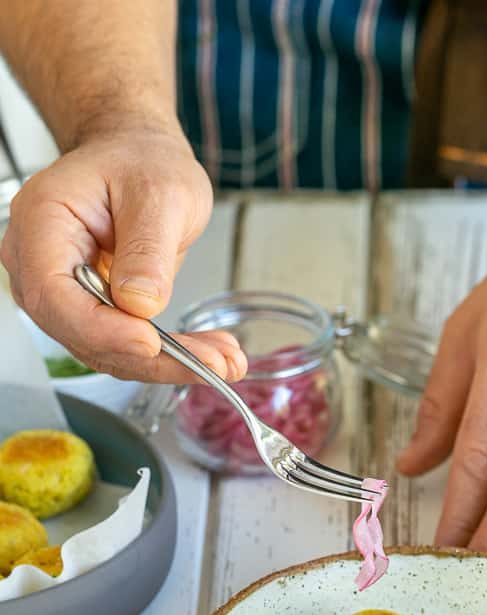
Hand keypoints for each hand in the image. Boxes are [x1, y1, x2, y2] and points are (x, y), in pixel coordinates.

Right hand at [1, 127, 246, 382]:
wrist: (139, 159)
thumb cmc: (141, 161)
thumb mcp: (160, 193)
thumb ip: (148, 248)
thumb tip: (139, 304)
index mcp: (43, 222)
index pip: (54, 294)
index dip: (100, 329)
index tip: (150, 342)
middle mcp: (41, 263)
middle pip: (80, 332)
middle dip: (149, 357)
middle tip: (213, 363)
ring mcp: (64, 292)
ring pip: (107, 350)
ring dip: (168, 364)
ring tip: (225, 361)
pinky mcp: (92, 312)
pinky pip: (125, 346)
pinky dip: (170, 357)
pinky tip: (211, 355)